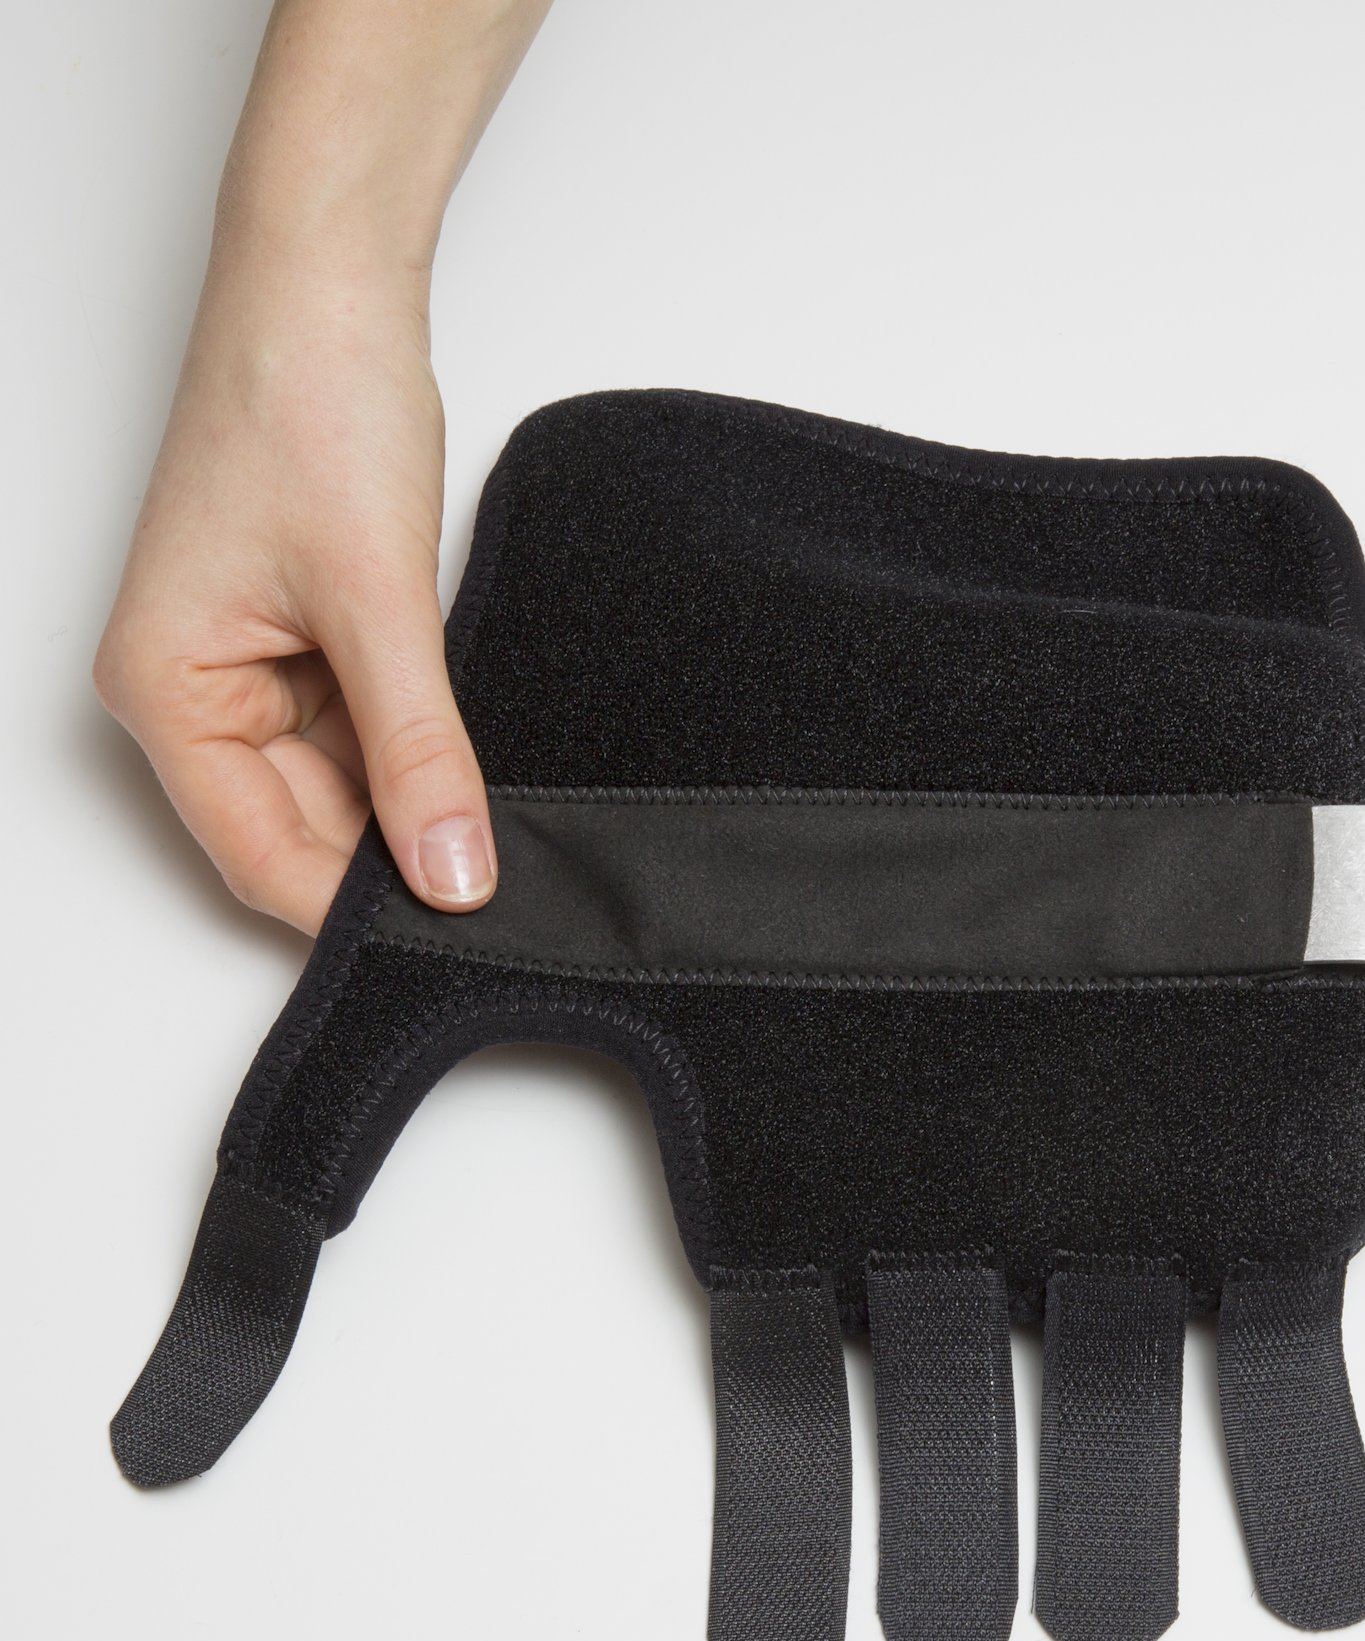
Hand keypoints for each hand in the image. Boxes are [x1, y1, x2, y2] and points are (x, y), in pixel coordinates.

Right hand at [94, 256, 491, 931]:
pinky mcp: (308, 642)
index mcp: (168, 690)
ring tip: (503, 825)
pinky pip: (366, 735)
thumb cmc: (310, 407)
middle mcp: (197, 692)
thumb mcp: (377, 603)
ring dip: (416, 806)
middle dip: (395, 859)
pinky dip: (420, 755)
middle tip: (503, 885)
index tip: (454, 932)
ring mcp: (252, 669)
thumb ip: (419, 750)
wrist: (333, 291)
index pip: (260, 854)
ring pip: (344, 790)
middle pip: (302, 831)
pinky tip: (480, 770)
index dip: (354, 906)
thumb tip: (452, 874)